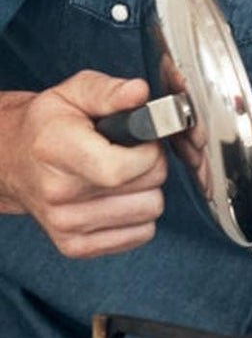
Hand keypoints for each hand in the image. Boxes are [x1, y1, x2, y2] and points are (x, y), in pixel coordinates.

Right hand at [0, 71, 167, 257]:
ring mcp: (65, 225)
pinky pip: (140, 234)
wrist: (13, 160)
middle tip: (131, 153)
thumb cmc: (50, 124)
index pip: (120, 170)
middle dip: (152, 166)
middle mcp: (58, 195)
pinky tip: (119, 196)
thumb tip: (139, 92)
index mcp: (57, 152)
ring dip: (147, 190)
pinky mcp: (75, 246)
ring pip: (149, 212)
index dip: (148, 153)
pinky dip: (139, 215)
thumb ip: (110, 91)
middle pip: (146, 189)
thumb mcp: (75, 92)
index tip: (143, 140)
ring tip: (124, 173)